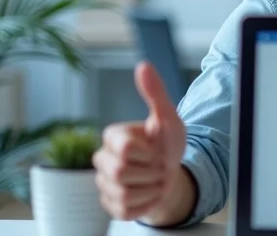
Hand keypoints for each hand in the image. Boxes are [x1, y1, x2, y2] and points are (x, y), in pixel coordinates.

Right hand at [93, 61, 187, 219]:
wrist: (173, 173)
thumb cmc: (167, 143)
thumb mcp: (168, 117)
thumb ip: (155, 92)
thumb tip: (144, 65)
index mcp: (113, 136)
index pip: (124, 148)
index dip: (147, 152)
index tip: (154, 148)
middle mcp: (102, 159)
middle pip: (119, 172)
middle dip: (148, 170)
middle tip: (156, 164)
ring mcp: (104, 183)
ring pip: (123, 193)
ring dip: (149, 188)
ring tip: (152, 178)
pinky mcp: (110, 205)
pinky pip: (125, 210)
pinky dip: (145, 204)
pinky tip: (147, 193)